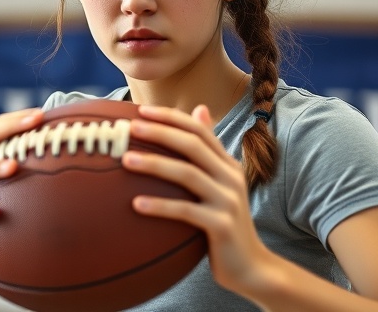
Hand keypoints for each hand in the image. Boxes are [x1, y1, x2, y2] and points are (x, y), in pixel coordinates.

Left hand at [122, 105, 273, 292]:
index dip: (171, 118)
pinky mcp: (221, 226)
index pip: (199, 130)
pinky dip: (160, 206)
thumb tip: (200, 109)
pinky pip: (186, 211)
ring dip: (155, 164)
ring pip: (188, 174)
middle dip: (161, 132)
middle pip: (193, 145)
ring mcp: (228, 201)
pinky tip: (135, 204)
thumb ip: (209, 153)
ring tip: (126, 160)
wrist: (252, 267)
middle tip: (130, 127)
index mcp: (228, 165)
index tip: (141, 110)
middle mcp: (230, 177)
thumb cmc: (225, 225)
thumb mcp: (221, 185)